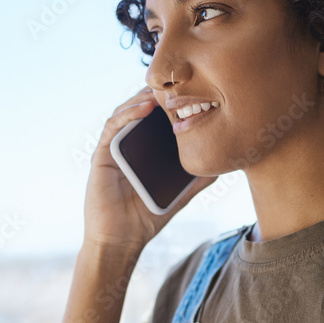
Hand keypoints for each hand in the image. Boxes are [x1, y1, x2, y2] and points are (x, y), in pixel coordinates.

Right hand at [83, 87, 216, 254]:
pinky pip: (112, 127)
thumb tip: (222, 168)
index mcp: (143, 151)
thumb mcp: (178, 196)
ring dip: (143, 97)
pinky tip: (144, 107)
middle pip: (140, 110)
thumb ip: (196, 181)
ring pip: (126, 112)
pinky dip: (127, 113)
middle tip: (178, 82)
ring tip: (163, 90)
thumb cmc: (146, 218)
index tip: (191, 93)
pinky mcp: (102, 155)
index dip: (170, 104)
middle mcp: (127, 145)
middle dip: (157, 94)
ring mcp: (113, 148)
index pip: (155, 120)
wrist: (121, 239)